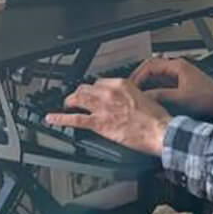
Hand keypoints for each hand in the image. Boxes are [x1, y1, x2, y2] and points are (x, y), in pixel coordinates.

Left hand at [44, 79, 170, 155]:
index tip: (92, 92)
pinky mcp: (99, 124)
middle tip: (76, 98)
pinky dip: (60, 118)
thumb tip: (125, 99)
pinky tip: (52, 118)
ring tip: (65, 105)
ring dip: (69, 102)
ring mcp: (102, 108)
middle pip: (85, 89)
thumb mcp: (145, 97)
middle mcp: (109, 93)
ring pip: (77, 100)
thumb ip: (130, 95)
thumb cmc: (156, 118)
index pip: (99, 82)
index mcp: (122, 84)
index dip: (93, 89)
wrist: (159, 131)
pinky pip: (75, 120)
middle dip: (78, 93)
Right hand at [130, 57, 212, 118]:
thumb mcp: (182, 98)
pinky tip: (148, 98)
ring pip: (156, 76)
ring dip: (146, 84)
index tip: (131, 86)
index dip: (138, 75)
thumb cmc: (209, 98)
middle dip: (139, 78)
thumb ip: (161, 95)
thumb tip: (144, 96)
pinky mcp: (180, 84)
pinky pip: (161, 83)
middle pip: (151, 68)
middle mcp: (177, 68)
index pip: (150, 65)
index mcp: (177, 66)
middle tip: (130, 89)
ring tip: (136, 95)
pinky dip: (153, 89)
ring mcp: (178, 76)